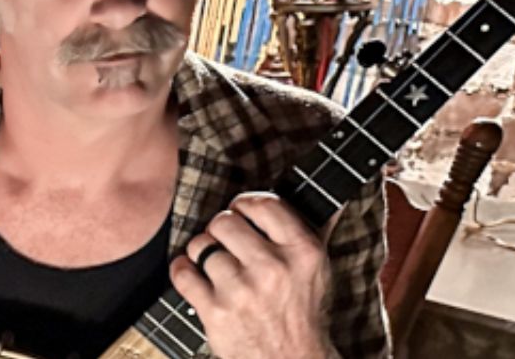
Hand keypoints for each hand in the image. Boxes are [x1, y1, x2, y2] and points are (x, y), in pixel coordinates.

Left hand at [169, 193, 338, 358]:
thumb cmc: (303, 315)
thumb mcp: (317, 272)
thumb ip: (317, 232)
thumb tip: (332, 199)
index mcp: (302, 252)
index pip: (262, 204)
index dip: (244, 204)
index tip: (240, 211)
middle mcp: (273, 268)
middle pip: (223, 221)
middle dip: (220, 230)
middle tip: (227, 244)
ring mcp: (241, 291)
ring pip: (200, 245)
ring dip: (202, 253)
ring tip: (216, 266)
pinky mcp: (215, 311)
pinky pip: (182, 272)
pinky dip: (183, 271)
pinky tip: (196, 276)